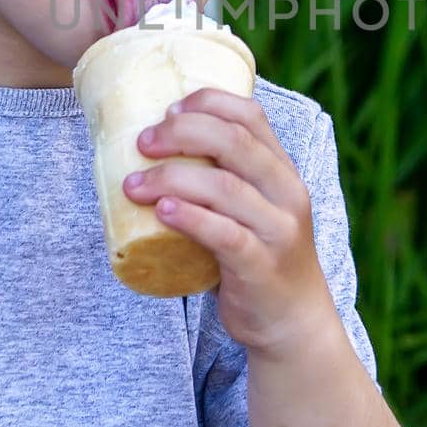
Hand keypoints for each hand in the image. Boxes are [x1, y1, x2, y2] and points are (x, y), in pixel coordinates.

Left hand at [124, 87, 335, 359]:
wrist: (293, 323)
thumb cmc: (258, 257)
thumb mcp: (254, 209)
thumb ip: (224, 180)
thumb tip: (153, 150)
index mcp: (283, 170)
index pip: (251, 116)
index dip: (207, 103)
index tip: (168, 110)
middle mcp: (287, 193)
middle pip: (235, 142)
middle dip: (181, 133)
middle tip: (142, 142)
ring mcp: (278, 230)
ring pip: (224, 187)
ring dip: (171, 178)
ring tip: (134, 185)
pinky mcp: (261, 266)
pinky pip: (224, 235)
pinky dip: (189, 218)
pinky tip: (162, 212)